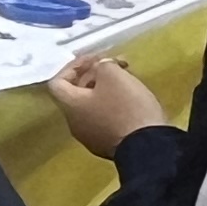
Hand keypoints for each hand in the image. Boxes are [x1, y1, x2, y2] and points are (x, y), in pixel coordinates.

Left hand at [49, 55, 168, 156]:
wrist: (149, 146)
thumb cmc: (127, 108)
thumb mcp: (114, 76)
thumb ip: (102, 65)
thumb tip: (101, 68)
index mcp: (71, 107)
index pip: (57, 82)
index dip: (73, 66)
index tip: (94, 59)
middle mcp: (75, 124)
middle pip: (76, 93)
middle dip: (94, 75)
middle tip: (116, 65)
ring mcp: (91, 137)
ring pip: (92, 106)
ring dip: (105, 89)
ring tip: (127, 79)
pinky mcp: (108, 144)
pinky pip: (104, 119)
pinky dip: (112, 104)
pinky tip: (131, 99)